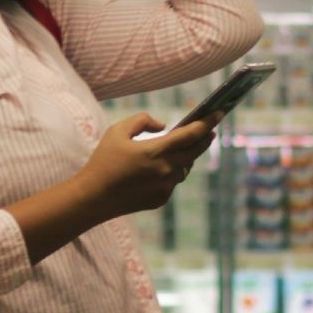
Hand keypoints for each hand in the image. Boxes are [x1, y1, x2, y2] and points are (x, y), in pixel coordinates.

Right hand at [74, 113, 217, 218]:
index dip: (207, 122)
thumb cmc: (103, 161)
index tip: (219, 113)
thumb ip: (142, 120)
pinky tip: (163, 167)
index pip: (190, 134)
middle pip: (195, 151)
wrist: (93, 198)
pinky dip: (172, 171)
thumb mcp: (117, 131)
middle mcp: (165, 170)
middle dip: (204, 138)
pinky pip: (173, 181)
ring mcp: (165, 187)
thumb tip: (162, 125)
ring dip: (187, 156)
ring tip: (184, 147)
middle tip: (210, 129)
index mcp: (155, 151)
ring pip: (185, 167)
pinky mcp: (161, 199)